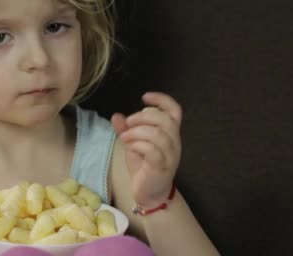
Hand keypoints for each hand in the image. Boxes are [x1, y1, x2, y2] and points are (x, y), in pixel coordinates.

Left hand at [111, 92, 181, 207]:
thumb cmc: (144, 167)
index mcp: (170, 134)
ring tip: (125, 137)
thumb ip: (126, 130)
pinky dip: (138, 145)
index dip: (162, 100)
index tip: (144, 97)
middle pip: (165, 120)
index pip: (175, 111)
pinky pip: (152, 150)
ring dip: (137, 132)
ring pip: (158, 134)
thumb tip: (116, 116)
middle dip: (142, 117)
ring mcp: (170, 156)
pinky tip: (130, 147)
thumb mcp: (133, 145)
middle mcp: (174, 143)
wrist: (150, 194)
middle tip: (128, 124)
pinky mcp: (161, 167)